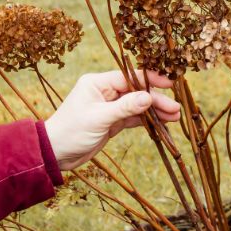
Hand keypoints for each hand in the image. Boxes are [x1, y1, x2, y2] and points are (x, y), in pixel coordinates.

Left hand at [44, 70, 180, 170]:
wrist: (55, 154)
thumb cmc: (71, 131)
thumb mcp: (99, 118)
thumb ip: (125, 107)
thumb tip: (149, 97)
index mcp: (98, 83)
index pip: (129, 77)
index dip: (150, 80)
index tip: (169, 83)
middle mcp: (105, 91)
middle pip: (137, 92)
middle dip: (156, 99)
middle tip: (176, 108)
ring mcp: (109, 107)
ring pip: (138, 105)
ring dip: (155, 111)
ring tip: (175, 117)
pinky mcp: (112, 122)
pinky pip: (133, 118)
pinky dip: (147, 120)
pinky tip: (162, 123)